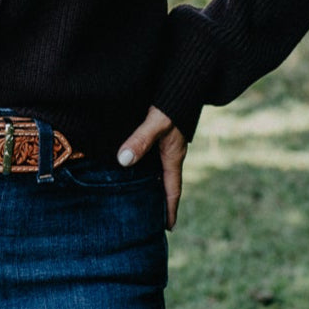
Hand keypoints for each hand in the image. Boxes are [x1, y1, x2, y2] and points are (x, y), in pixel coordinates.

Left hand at [116, 106, 186, 229]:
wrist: (184, 80)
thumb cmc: (171, 102)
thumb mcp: (156, 122)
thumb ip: (140, 140)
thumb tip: (123, 161)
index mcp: (174, 155)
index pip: (173, 188)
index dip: (170, 208)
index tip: (168, 227)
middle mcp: (171, 152)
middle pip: (165, 181)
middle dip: (160, 200)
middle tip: (151, 218)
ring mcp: (166, 142)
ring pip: (158, 168)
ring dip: (151, 183)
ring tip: (139, 197)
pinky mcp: (159, 132)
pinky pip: (152, 155)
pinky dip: (145, 166)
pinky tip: (133, 167)